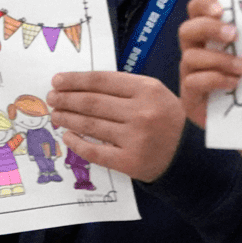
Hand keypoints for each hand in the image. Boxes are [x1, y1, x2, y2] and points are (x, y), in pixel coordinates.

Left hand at [49, 70, 185, 182]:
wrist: (189, 155)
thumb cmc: (168, 119)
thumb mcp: (155, 93)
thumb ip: (125, 87)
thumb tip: (82, 86)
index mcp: (148, 90)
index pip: (102, 81)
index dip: (76, 80)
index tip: (58, 80)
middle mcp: (141, 112)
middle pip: (93, 102)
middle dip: (67, 99)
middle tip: (51, 97)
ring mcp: (135, 138)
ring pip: (91, 125)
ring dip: (68, 119)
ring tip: (56, 115)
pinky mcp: (129, 162)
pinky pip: (95, 151)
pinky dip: (77, 143)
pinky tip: (67, 136)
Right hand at [178, 0, 241, 128]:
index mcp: (210, 35)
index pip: (197, 9)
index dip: (204, 3)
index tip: (221, 8)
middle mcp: (196, 51)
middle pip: (187, 29)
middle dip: (209, 28)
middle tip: (233, 34)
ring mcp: (190, 74)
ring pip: (191, 57)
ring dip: (220, 59)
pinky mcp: (190, 97)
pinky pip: (193, 82)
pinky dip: (215, 80)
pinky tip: (234, 84)